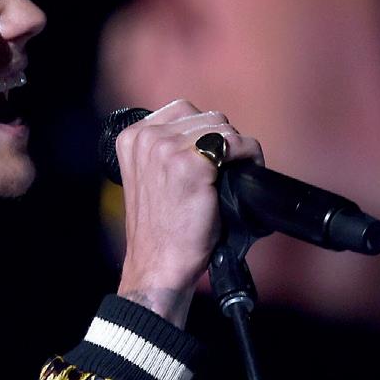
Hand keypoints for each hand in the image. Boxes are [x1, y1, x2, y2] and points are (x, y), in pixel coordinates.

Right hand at [115, 100, 265, 325]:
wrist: (158, 267)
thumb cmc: (161, 232)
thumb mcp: (152, 180)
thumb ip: (168, 151)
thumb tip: (213, 136)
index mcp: (132, 137)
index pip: (183, 112)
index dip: (203, 134)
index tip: (210, 160)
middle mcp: (146, 138)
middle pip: (206, 117)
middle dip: (221, 142)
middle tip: (223, 174)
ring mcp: (167, 148)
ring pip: (223, 127)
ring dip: (235, 150)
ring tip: (229, 178)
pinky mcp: (192, 163)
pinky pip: (235, 144)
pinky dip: (248, 157)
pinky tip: (242, 178)